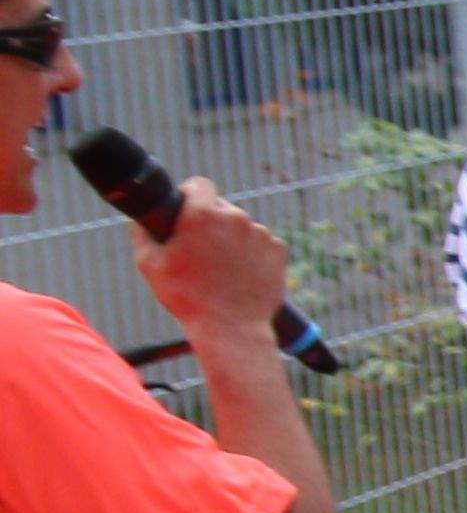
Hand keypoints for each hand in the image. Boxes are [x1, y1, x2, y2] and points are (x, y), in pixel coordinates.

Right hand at [129, 177, 293, 341]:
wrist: (231, 328)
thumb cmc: (186, 296)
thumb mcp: (149, 263)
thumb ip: (142, 232)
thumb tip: (141, 218)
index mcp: (203, 214)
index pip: (199, 184)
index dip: (190, 195)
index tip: (186, 207)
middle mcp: (236, 217)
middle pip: (220, 207)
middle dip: (210, 222)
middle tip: (199, 249)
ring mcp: (261, 233)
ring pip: (241, 227)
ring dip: (231, 239)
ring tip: (219, 268)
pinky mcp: (278, 249)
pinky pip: (261, 243)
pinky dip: (252, 253)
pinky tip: (240, 273)